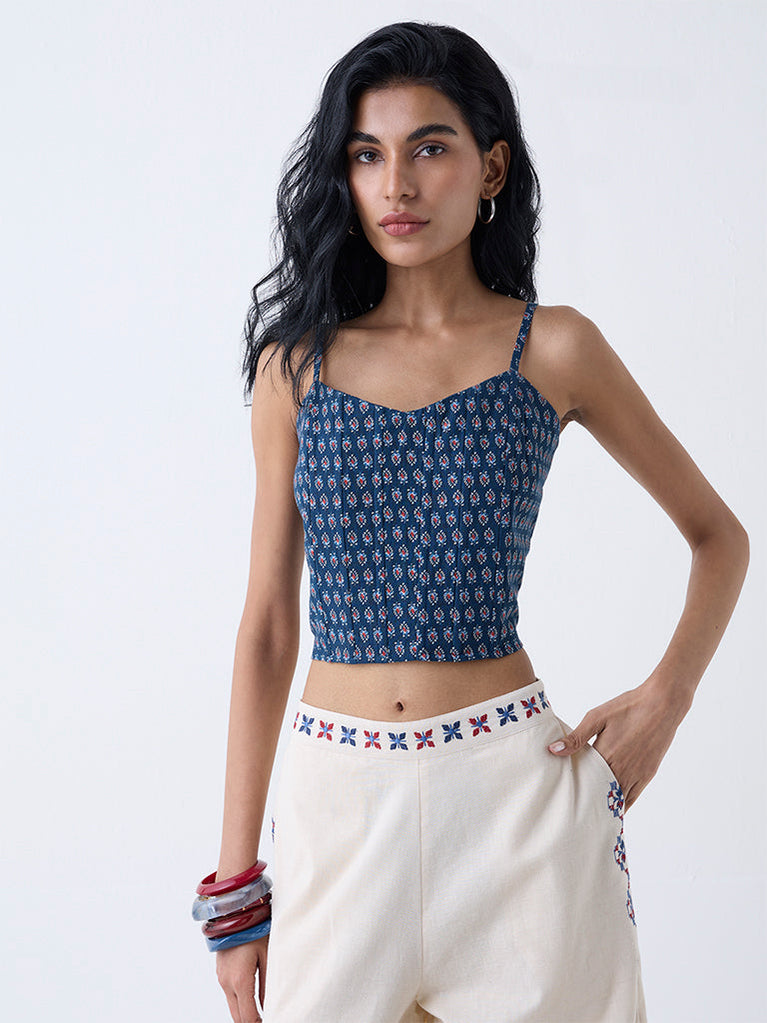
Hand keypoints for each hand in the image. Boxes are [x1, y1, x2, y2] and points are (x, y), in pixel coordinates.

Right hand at [216, 934, 268, 1022]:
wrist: (233, 911)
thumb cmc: (254, 929)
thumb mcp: (268, 955)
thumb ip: (268, 984)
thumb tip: (268, 1005)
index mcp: (240, 981)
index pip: (248, 1017)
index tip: (269, 1021)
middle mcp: (227, 982)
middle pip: (237, 1017)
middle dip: (250, 1021)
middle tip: (264, 1019)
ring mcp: (221, 978)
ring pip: (232, 1007)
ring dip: (244, 1012)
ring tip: (260, 1013)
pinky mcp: (220, 972)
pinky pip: (229, 994)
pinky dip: (239, 1001)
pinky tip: (251, 999)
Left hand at [546, 679, 690, 810]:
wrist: (662, 704)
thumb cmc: (628, 707)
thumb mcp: (597, 717)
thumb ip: (576, 737)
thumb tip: (553, 750)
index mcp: (605, 755)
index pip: (583, 779)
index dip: (573, 787)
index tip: (561, 794)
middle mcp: (620, 769)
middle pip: (598, 793)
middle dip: (586, 800)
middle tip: (571, 808)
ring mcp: (636, 775)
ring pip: (616, 800)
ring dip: (603, 805)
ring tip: (588, 814)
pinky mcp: (647, 775)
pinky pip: (632, 798)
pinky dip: (622, 806)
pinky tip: (612, 812)